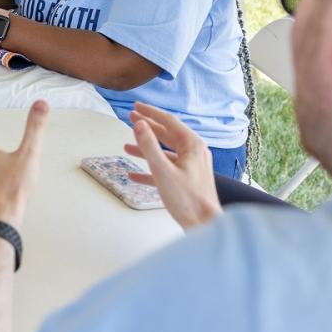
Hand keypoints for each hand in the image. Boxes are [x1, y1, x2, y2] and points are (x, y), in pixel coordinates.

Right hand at [123, 102, 221, 229]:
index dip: (150, 113)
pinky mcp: (186, 180)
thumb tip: (139, 124)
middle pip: (167, 134)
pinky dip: (150, 169)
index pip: (168, 121)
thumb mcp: (163, 170)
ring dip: (146, 149)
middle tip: (131, 119)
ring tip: (128, 146)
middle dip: (147, 127)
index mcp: (192, 145)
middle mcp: (193, 152)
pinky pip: (166, 169)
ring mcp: (190, 166)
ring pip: (165, 152)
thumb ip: (149, 146)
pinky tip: (135, 174)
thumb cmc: (187, 199)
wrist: (204, 224)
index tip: (136, 107)